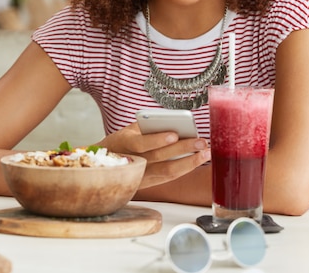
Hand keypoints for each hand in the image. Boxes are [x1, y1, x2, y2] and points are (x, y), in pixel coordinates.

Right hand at [96, 122, 210, 188]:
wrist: (103, 166)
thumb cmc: (120, 142)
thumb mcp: (128, 130)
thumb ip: (147, 126)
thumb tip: (172, 122)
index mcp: (123, 143)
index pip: (141, 144)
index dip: (157, 140)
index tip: (175, 134)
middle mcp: (132, 162)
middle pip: (159, 157)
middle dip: (183, 149)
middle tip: (201, 142)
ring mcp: (140, 176)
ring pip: (167, 171)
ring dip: (189, 162)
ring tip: (205, 153)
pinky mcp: (148, 185)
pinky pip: (169, 177)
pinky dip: (184, 169)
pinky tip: (197, 161)